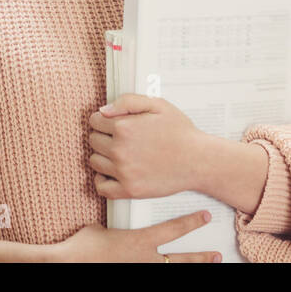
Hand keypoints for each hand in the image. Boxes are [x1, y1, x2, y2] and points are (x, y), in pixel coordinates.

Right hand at [55, 211, 221, 261]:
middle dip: (200, 257)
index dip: (192, 222)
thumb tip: (117, 218)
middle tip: (217, 254)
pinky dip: (165, 272)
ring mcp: (139, 271)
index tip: (206, 217)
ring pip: (170, 271)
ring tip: (208, 266)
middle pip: (179, 259)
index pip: (173, 230)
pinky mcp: (132, 276)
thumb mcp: (100, 227)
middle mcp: (143, 260)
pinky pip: (155, 274)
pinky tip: (179, 273)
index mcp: (139, 241)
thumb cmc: (82, 246)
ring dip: (190, 268)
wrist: (68, 263)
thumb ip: (114, 224)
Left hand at [88, 94, 206, 199]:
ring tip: (120, 153)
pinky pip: (101, 186)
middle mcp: (119, 150)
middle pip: (92, 140)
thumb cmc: (180, 131)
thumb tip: (103, 110)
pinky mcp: (129, 190)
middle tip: (121, 137)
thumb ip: (128, 101)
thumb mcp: (159, 105)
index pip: (94, 121)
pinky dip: (102, 179)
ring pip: (94, 161)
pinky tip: (113, 172)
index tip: (113, 122)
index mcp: (124, 127)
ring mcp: (123, 172)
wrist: (198, 160)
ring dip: (102, 156)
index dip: (103, 119)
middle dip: (102, 136)